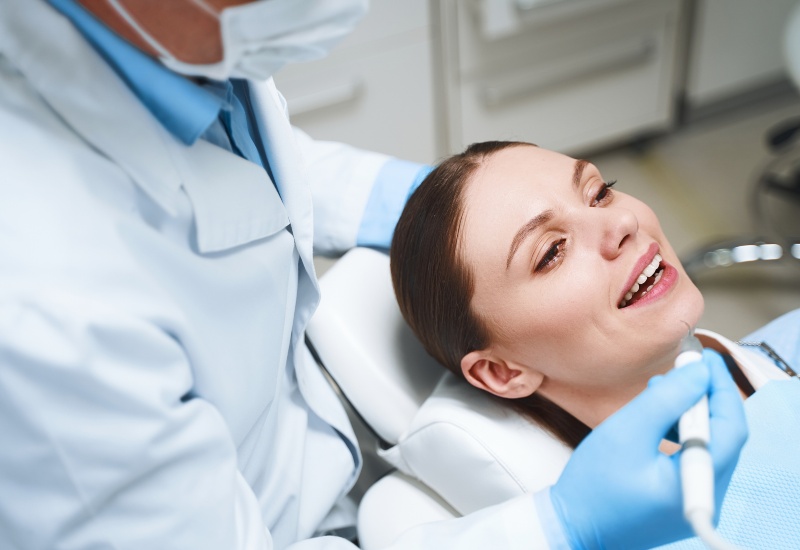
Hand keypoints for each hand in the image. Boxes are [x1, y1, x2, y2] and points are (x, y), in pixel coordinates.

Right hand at [549, 350, 746, 549]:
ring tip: (662, 390)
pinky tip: (657, 419)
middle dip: (704, 397)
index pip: (731, 427)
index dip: (720, 386)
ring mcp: (694, 502)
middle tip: (684, 367)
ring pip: (708, 446)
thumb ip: (667, 398)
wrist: (571, 527)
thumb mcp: (628, 430)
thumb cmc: (593, 485)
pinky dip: (681, 433)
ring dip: (690, 414)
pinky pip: (693, 459)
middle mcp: (707, 498)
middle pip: (723, 437)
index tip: (704, 358)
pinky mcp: (680, 502)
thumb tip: (699, 372)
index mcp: (698, 484)